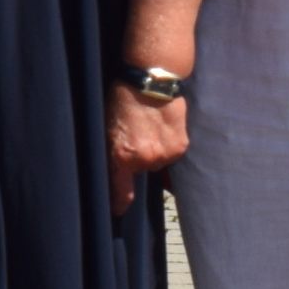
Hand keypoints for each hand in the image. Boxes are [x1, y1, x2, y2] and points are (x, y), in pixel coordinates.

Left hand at [107, 81, 190, 215]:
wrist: (152, 78)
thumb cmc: (123, 97)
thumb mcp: (107, 126)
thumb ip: (112, 154)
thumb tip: (115, 171)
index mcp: (124, 156)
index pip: (122, 194)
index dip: (119, 205)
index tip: (118, 211)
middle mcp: (147, 159)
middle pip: (142, 174)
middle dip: (140, 162)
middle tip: (137, 139)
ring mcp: (167, 153)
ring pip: (159, 164)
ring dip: (155, 154)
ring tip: (150, 130)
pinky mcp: (181, 145)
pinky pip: (172, 156)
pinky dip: (167, 146)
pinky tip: (161, 128)